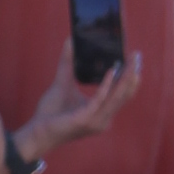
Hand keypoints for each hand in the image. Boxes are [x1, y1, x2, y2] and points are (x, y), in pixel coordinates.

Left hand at [17, 41, 142, 161]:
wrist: (37, 132)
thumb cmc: (50, 112)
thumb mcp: (63, 83)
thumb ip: (68, 63)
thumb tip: (70, 41)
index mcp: (101, 113)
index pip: (122, 95)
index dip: (130, 78)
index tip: (134, 61)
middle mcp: (103, 118)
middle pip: (124, 95)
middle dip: (132, 74)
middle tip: (137, 56)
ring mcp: (96, 120)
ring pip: (117, 96)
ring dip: (125, 78)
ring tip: (130, 62)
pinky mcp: (85, 119)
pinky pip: (100, 99)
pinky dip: (107, 85)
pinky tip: (111, 71)